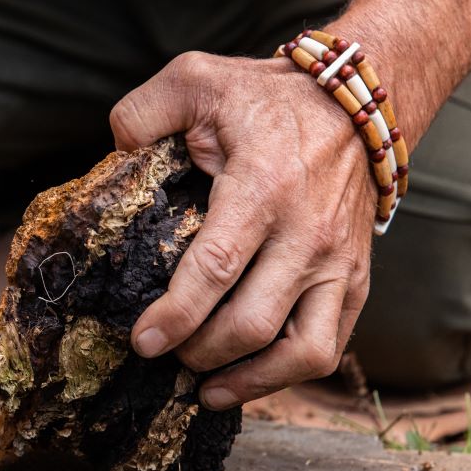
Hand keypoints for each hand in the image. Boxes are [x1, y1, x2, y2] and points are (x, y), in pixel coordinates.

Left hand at [111, 53, 374, 408]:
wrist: (357, 107)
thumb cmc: (270, 101)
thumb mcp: (198, 80)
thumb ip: (144, 111)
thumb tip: (113, 151)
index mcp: (263, 189)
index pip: (216, 268)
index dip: (175, 315)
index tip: (142, 342)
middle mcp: (307, 236)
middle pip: (251, 323)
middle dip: (199, 353)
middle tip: (166, 355)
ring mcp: (338, 265)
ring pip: (302, 352)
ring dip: (250, 382)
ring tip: (207, 390)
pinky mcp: (355, 282)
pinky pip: (327, 348)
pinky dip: (286, 375)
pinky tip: (250, 380)